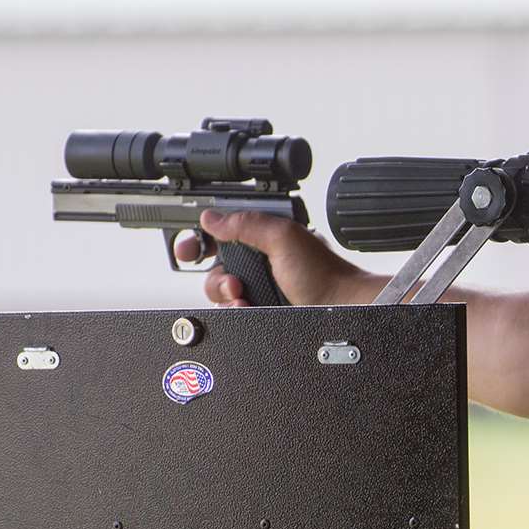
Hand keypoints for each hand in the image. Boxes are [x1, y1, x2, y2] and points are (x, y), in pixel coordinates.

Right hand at [176, 211, 383, 306]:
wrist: (341, 309)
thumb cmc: (323, 273)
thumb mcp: (283, 238)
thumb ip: (246, 224)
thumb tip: (211, 217)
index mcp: (263, 237)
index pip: (219, 234)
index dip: (198, 241)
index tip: (187, 251)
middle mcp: (259, 261)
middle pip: (214, 269)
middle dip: (218, 278)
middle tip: (234, 283)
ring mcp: (260, 288)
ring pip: (220, 293)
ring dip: (225, 295)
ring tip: (244, 297)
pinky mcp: (261, 309)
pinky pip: (233, 312)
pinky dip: (236, 311)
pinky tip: (247, 308)